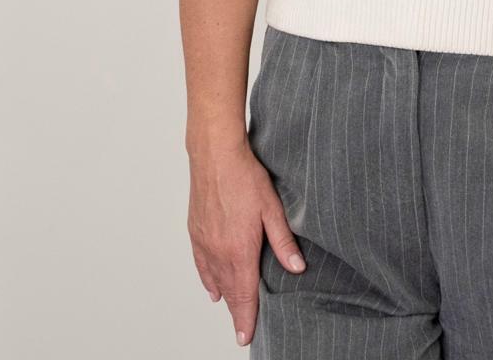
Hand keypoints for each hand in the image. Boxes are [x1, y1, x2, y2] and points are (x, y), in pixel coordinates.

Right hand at [187, 135, 305, 347]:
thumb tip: (297, 268)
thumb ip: (283, 241)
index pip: (243, 295)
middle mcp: (218, 252)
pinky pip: (201, 265)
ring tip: (232, 311)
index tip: (245, 337)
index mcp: (239, 251)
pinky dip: (207, 279)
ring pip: (213, 280)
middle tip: (242, 329)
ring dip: (224, 297)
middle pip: (228, 292)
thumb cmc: (245, 177)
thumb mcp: (272, 208)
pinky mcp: (195, 232)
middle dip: (236, 312)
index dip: (246, 318)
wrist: (215, 155)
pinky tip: (211, 288)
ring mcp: (204, 243)